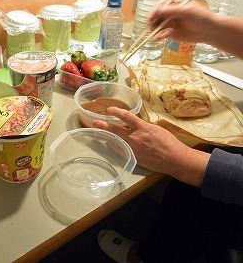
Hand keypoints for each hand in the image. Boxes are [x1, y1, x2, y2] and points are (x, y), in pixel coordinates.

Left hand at [92, 107, 209, 186]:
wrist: (175, 159)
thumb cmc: (169, 142)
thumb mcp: (156, 129)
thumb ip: (142, 126)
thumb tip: (132, 125)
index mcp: (142, 128)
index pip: (126, 116)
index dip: (116, 111)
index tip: (110, 109)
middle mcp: (135, 137)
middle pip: (115, 129)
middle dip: (103, 125)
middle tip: (95, 122)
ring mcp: (133, 149)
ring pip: (115, 141)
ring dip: (107, 136)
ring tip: (99, 133)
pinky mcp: (134, 158)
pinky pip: (121, 150)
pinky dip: (115, 146)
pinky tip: (111, 143)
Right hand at [148, 0, 215, 42]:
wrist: (209, 31)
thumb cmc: (202, 18)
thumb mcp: (186, 11)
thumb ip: (171, 11)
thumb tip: (157, 10)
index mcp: (175, 4)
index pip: (161, 5)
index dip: (155, 11)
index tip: (151, 17)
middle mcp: (171, 13)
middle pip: (157, 16)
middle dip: (153, 22)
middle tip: (151, 28)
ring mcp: (170, 23)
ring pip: (158, 26)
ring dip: (155, 31)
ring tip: (156, 35)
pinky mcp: (170, 33)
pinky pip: (161, 34)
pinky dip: (159, 36)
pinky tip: (160, 38)